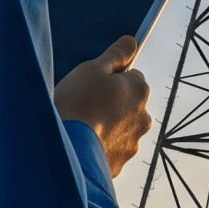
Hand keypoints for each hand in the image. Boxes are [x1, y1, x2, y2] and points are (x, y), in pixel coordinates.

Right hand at [54, 35, 152, 176]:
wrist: (65, 152)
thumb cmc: (77, 104)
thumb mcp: (92, 69)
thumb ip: (115, 55)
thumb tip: (132, 41)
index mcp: (140, 91)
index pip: (132, 76)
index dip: (111, 78)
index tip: (93, 85)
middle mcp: (143, 118)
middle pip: (128, 104)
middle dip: (112, 105)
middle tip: (85, 106)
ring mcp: (132, 145)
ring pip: (120, 130)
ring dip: (106, 128)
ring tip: (81, 128)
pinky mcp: (118, 166)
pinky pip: (109, 152)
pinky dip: (98, 148)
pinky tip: (81, 146)